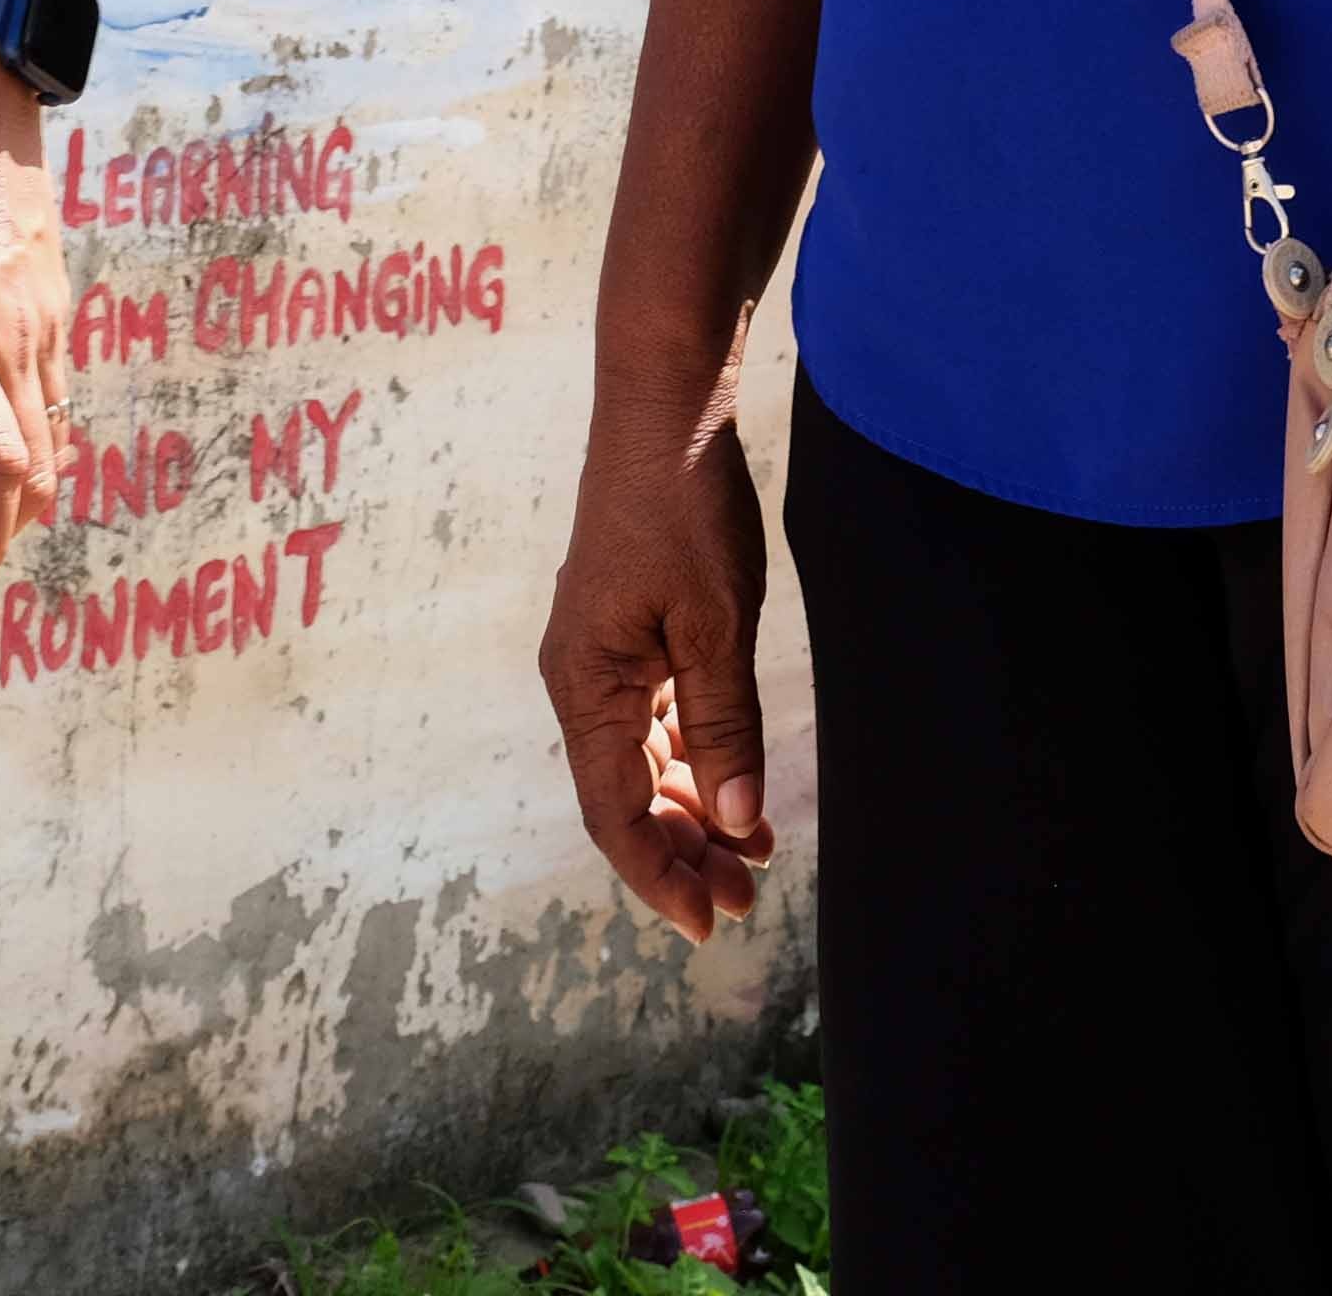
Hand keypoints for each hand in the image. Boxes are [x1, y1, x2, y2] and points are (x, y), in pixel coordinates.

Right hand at [535, 381, 780, 938]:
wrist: (665, 407)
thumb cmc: (684, 509)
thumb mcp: (718, 625)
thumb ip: (726, 725)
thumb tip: (738, 820)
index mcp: (587, 685)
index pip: (615, 812)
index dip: (659, 875)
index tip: (708, 924)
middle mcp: (582, 679)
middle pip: (626, 796)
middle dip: (683, 852)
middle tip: (744, 899)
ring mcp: (604, 655)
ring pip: (643, 761)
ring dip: (692, 809)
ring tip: (749, 855)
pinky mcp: (630, 631)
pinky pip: (655, 719)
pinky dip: (693, 757)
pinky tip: (734, 783)